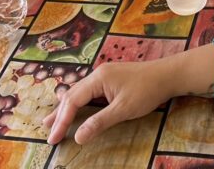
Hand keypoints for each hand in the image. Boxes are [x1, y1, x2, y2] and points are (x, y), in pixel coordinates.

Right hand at [44, 61, 168, 144]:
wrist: (167, 75)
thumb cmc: (147, 91)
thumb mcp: (123, 110)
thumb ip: (99, 122)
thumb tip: (77, 137)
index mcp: (98, 78)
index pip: (72, 101)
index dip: (61, 121)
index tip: (52, 138)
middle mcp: (97, 74)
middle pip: (72, 95)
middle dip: (59, 114)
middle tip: (46, 131)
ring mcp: (103, 75)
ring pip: (79, 92)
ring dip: (66, 108)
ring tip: (51, 121)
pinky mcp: (110, 79)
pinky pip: (88, 91)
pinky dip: (78, 102)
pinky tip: (74, 107)